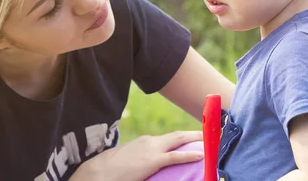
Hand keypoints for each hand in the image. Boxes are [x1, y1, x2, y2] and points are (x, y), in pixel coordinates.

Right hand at [70, 130, 203, 180]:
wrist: (98, 172)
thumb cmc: (109, 170)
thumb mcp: (128, 161)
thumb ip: (141, 160)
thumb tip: (146, 166)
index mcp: (145, 142)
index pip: (169, 138)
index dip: (183, 138)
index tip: (194, 138)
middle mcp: (150, 142)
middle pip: (178, 136)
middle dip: (194, 135)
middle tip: (209, 135)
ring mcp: (152, 150)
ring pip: (179, 142)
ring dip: (196, 141)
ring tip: (209, 142)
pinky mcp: (153, 161)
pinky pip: (175, 157)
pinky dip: (190, 155)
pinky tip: (201, 155)